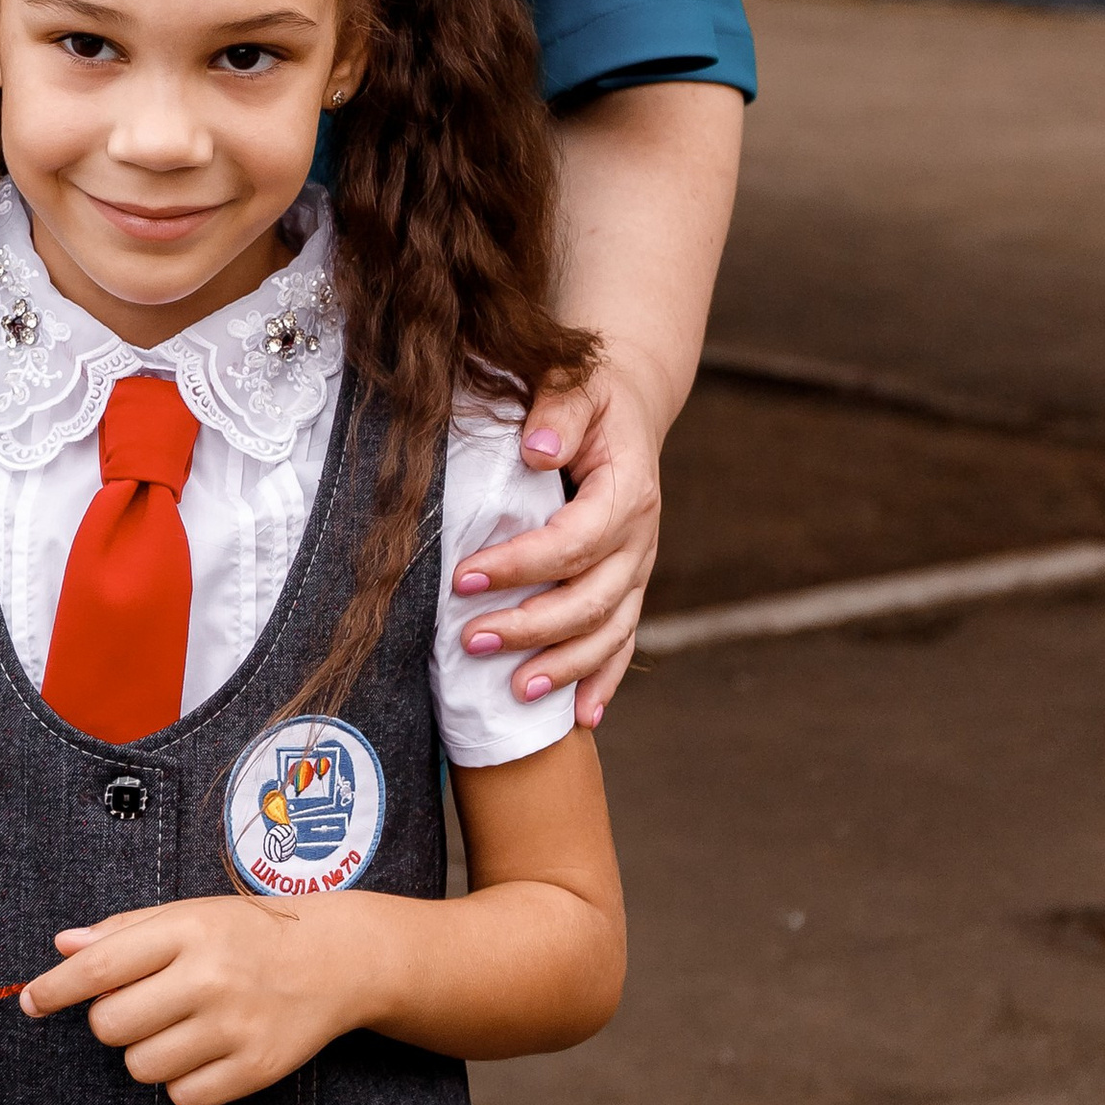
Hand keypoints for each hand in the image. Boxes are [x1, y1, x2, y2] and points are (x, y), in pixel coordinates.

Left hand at [20, 891, 388, 1104]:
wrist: (334, 959)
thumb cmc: (247, 934)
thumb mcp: (188, 914)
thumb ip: (124, 930)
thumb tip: (63, 948)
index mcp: (188, 930)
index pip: (99, 967)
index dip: (55, 989)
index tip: (30, 1002)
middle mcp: (210, 977)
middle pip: (111, 1025)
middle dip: (111, 1021)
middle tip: (141, 1005)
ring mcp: (235, 1027)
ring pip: (142, 1066)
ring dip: (146, 1052)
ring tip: (179, 1026)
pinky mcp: (256, 1069)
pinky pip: (182, 1096)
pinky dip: (181, 1080)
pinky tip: (203, 1051)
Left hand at [454, 355, 663, 729]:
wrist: (628, 410)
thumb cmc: (591, 398)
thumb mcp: (575, 387)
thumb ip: (556, 414)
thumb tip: (535, 450)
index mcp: (626, 493)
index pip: (573, 542)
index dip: (521, 565)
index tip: (464, 576)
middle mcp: (640, 540)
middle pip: (590, 599)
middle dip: (531, 627)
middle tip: (472, 640)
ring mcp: (638, 570)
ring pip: (608, 632)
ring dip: (564, 666)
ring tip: (516, 691)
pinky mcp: (629, 588)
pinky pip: (623, 642)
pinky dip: (603, 681)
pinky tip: (581, 717)